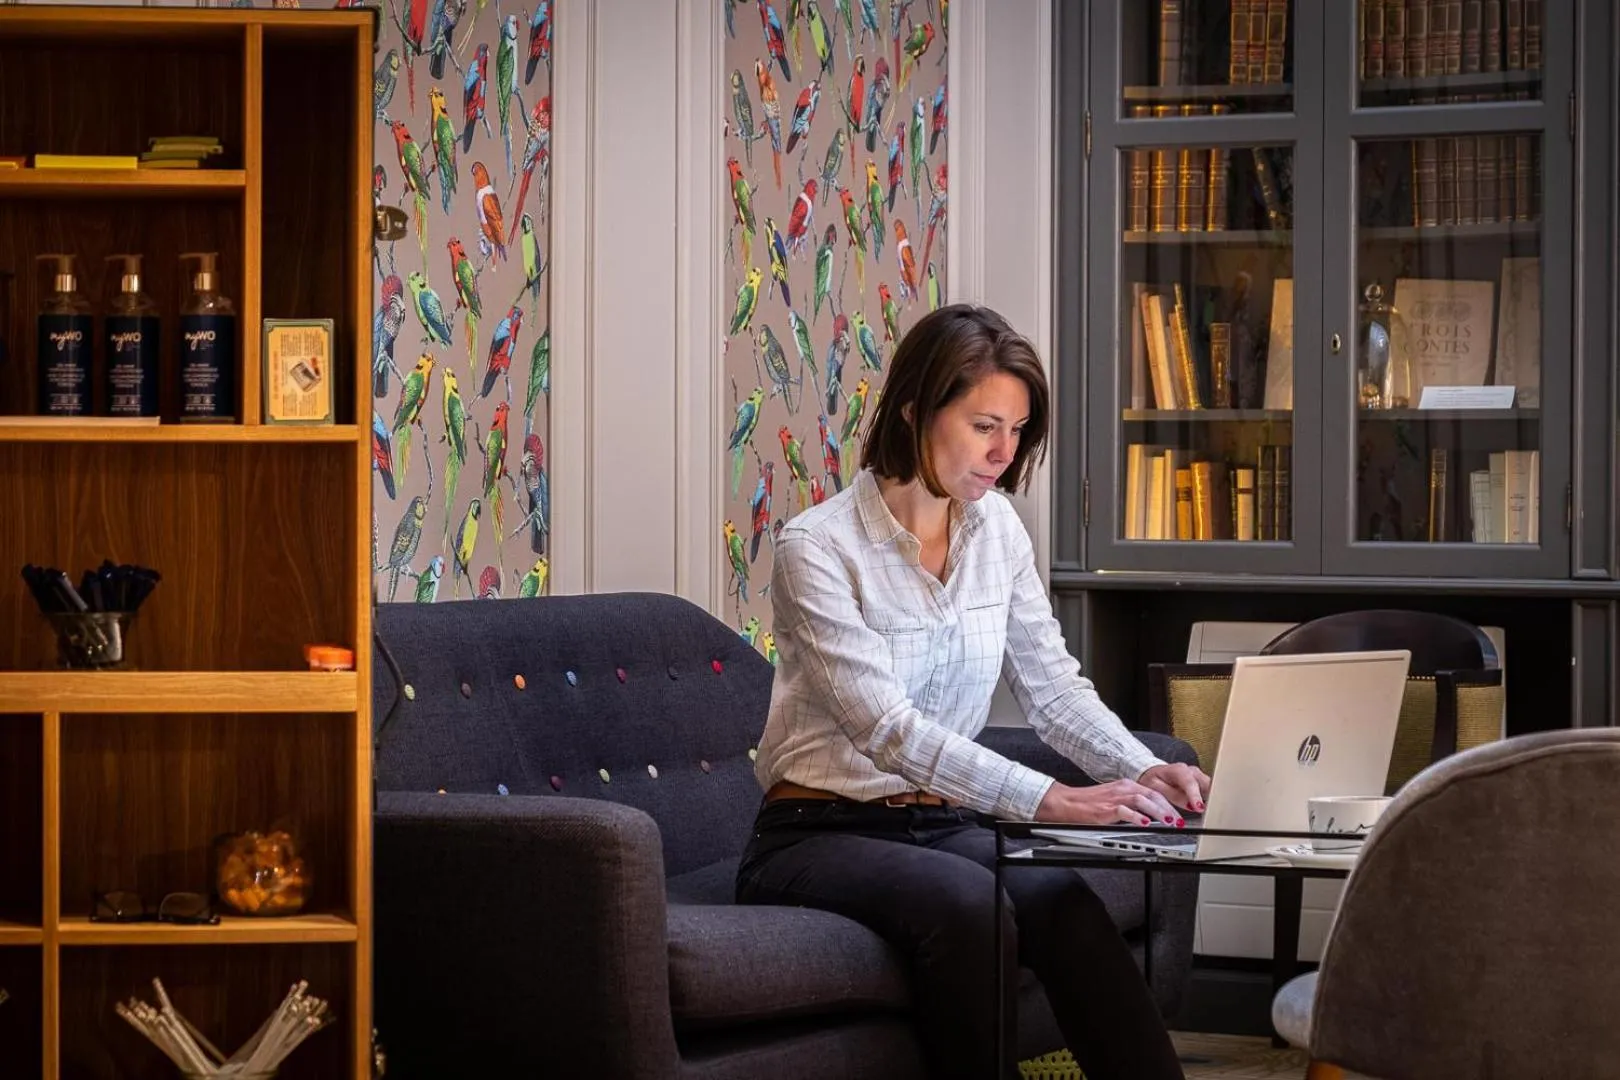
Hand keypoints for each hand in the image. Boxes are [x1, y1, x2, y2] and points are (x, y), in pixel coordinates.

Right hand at [1034, 779, 1182, 826]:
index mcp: (1126, 785)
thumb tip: (1150, 815)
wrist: (1067, 802)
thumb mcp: (1114, 798)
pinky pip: (1125, 811)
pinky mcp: (1106, 809)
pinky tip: (1146, 824)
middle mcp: (1123, 788)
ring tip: (1169, 822)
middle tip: (1179, 820)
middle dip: (1168, 809)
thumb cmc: (1089, 802)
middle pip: (1152, 795)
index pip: (1153, 792)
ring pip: (1143, 801)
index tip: (1178, 814)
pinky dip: (1137, 818)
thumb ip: (1131, 803)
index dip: (1168, 803)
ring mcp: (1115, 798)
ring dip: (1158, 812)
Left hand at [1137, 763, 1211, 814]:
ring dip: (1211, 799)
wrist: (1153, 773)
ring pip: (1210, 787)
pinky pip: (1209, 790)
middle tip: (1208, 812)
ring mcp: (1198, 776)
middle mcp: (1191, 771)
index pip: (1190, 783)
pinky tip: (1208, 808)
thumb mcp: (1156, 787)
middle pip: (1206, 784)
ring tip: (1209, 812)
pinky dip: (1210, 799)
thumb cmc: (1153, 780)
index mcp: (1178, 770)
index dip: (1195, 796)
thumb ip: (1173, 795)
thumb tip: (1190, 805)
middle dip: (1209, 798)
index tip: (1199, 808)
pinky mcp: (1201, 782)